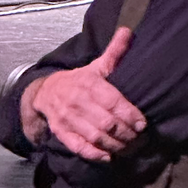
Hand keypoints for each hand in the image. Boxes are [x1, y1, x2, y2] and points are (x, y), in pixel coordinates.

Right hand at [20, 26, 146, 162]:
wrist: (45, 92)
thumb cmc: (78, 81)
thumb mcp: (96, 66)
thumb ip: (114, 52)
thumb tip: (128, 31)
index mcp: (88, 83)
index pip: (112, 101)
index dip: (129, 115)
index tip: (142, 124)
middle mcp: (77, 101)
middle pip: (106, 123)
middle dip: (126, 133)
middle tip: (140, 139)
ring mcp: (68, 118)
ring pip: (95, 136)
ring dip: (115, 145)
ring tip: (129, 148)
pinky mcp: (61, 132)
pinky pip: (78, 146)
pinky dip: (94, 154)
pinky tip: (108, 156)